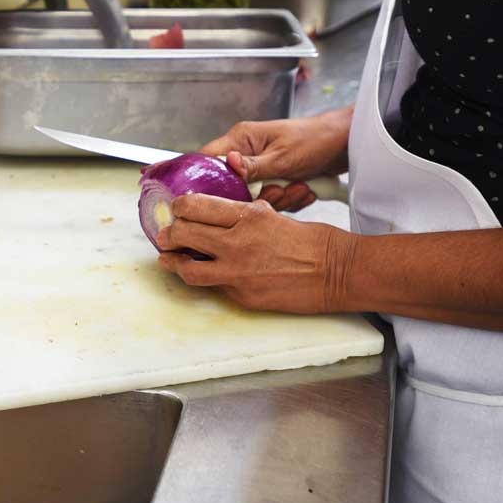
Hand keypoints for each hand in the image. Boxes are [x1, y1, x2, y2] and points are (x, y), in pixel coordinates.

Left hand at [156, 194, 354, 313]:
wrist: (337, 272)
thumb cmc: (313, 242)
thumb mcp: (275, 215)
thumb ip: (246, 215)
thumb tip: (226, 214)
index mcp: (247, 216)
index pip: (195, 207)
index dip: (180, 208)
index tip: (177, 209)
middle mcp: (237, 242)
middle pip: (183, 234)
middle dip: (169, 233)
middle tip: (166, 234)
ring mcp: (237, 272)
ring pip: (187, 268)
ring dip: (173, 262)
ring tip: (169, 258)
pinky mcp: (242, 295)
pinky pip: (213, 287)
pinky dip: (205, 279)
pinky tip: (203, 275)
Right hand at [200, 108, 352, 212]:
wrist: (346, 145)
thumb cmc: (315, 140)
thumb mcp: (283, 156)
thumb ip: (252, 166)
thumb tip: (227, 164)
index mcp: (242, 139)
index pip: (208, 159)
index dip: (206, 179)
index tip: (215, 197)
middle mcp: (247, 155)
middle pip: (233, 188)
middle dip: (259, 196)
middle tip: (279, 190)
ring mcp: (261, 170)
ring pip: (255, 199)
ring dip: (280, 199)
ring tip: (300, 187)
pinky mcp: (276, 182)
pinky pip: (273, 203)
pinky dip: (291, 201)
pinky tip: (306, 190)